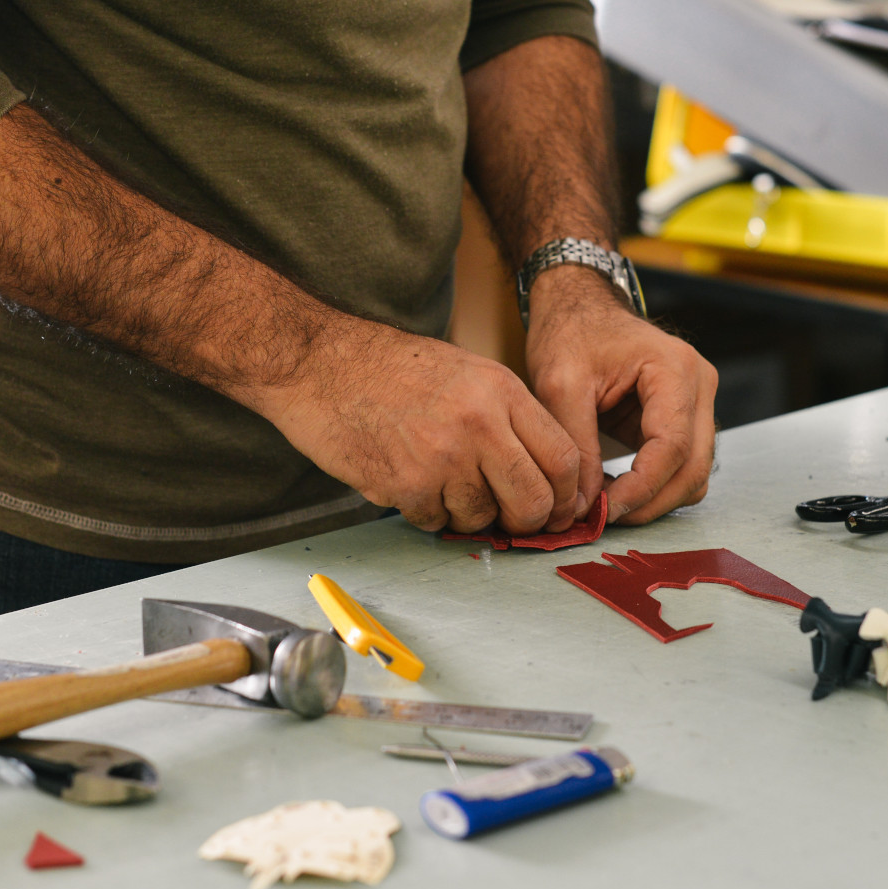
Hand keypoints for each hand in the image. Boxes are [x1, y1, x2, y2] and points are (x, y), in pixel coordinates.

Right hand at [261, 319, 582, 534]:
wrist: (319, 364)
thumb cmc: (390, 368)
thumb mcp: (467, 372)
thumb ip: (508, 417)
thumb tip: (545, 474)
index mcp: (500, 390)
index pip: (563, 457)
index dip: (568, 494)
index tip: (560, 508)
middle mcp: (478, 424)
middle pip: (535, 500)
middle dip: (530, 520)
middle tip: (515, 519)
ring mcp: (442, 458)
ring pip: (483, 519)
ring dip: (469, 515)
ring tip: (445, 484)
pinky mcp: (405, 486)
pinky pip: (436, 523)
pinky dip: (428, 514)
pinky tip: (411, 482)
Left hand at [524, 265, 717, 524]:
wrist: (578, 308)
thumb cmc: (570, 333)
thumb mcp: (560, 384)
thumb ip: (575, 444)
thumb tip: (585, 504)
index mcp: (674, 369)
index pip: (672, 446)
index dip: (641, 488)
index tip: (604, 510)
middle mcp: (699, 385)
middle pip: (694, 467)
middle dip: (651, 502)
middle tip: (604, 518)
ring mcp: (698, 402)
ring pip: (694, 474)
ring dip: (655, 499)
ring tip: (606, 504)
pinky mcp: (685, 418)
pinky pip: (682, 466)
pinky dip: (655, 486)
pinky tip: (617, 489)